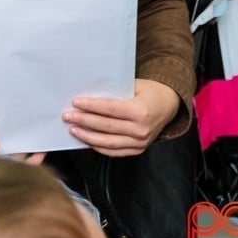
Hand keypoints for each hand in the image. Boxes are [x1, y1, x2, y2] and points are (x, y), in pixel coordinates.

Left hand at [62, 79, 179, 156]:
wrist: (169, 105)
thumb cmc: (150, 91)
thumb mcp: (135, 85)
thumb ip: (115, 91)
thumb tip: (90, 93)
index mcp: (141, 111)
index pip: (110, 109)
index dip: (91, 107)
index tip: (76, 102)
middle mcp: (141, 129)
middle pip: (106, 127)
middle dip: (84, 121)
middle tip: (68, 116)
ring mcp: (140, 142)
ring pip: (108, 143)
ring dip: (87, 136)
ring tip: (73, 129)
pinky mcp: (138, 149)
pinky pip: (115, 151)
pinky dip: (99, 147)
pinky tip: (87, 140)